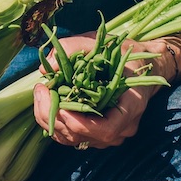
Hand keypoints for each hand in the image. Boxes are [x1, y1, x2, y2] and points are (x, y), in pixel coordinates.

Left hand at [31, 33, 174, 150]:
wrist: (140, 67)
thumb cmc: (123, 53)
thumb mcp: (103, 42)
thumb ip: (74, 47)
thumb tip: (46, 67)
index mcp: (131, 107)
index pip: (105, 130)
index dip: (79, 124)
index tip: (59, 105)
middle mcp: (121, 128)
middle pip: (83, 136)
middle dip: (54, 116)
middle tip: (40, 90)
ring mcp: (109, 134)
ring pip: (73, 139)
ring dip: (50, 119)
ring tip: (41, 93)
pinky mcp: (96, 134)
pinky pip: (71, 136)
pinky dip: (54, 122)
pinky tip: (47, 102)